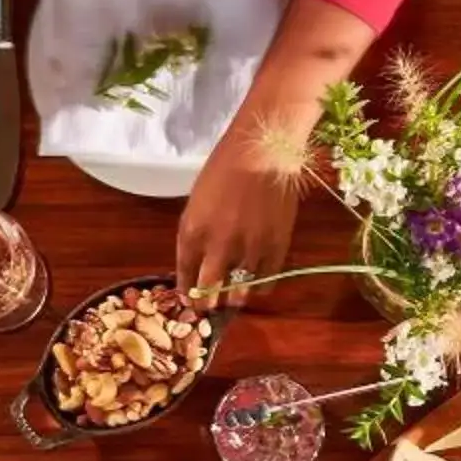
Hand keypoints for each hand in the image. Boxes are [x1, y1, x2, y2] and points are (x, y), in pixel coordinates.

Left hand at [175, 116, 300, 306]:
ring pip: (239, 294)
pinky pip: (266, 282)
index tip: (188, 299)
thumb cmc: (225, 168)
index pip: (184, 276)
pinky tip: (257, 284)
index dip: (186, 292)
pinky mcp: (275, 249)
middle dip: (206, 305)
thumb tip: (199, 260)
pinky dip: (260, 288)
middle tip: (209, 308)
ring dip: (234, 299)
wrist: (262, 152)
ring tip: (234, 300)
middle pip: (208, 293)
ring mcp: (248, 251)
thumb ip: (197, 232)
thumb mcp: (198, 201)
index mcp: (192, 233)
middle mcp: (217, 247)